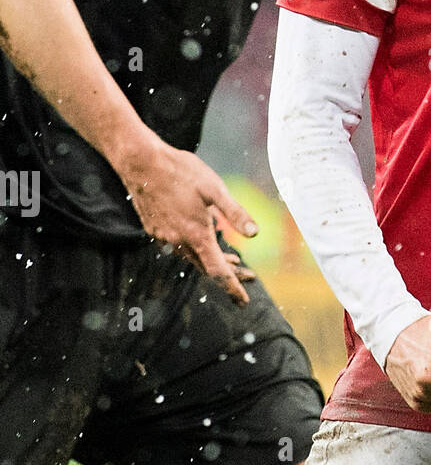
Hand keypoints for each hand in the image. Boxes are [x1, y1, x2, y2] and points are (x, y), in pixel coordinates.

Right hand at [114, 135, 257, 304]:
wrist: (141, 163)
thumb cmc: (181, 172)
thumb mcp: (214, 189)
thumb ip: (234, 213)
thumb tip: (254, 234)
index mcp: (196, 233)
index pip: (217, 270)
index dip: (232, 287)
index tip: (242, 301)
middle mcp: (178, 240)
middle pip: (206, 266)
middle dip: (229, 273)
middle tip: (248, 276)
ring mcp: (163, 236)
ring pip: (191, 256)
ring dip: (211, 260)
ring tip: (232, 261)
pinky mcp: (154, 229)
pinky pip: (178, 246)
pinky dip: (195, 248)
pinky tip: (202, 239)